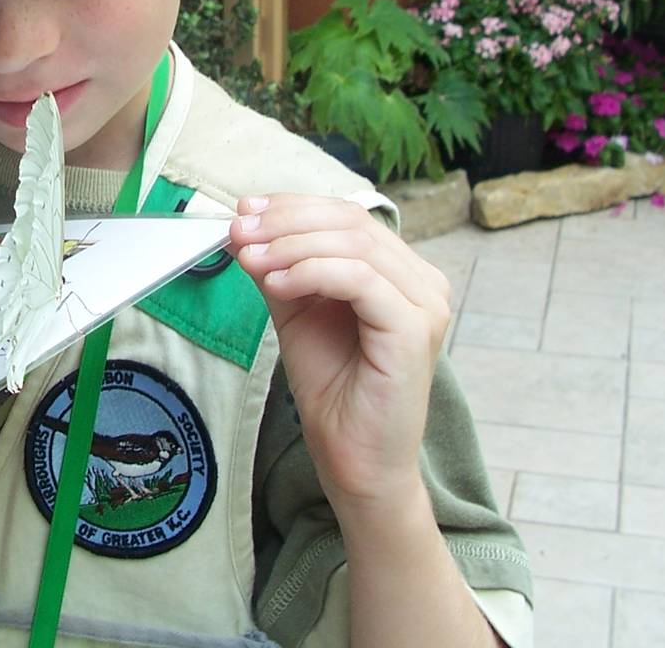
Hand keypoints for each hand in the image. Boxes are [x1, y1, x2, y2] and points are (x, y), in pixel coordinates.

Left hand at [227, 193, 450, 509]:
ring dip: (291, 245)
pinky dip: (312, 272)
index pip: (346, 215)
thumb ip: (280, 266)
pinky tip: (278, 283)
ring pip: (354, 245)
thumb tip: (247, 224)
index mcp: (399, 271)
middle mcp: (422, 281)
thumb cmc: (333, 387)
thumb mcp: (296, 311)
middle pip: (350, 222)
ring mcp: (425, 304)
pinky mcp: (415, 329)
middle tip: (240, 231)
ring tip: (251, 258)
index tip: (244, 211)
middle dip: (285, 222)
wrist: (353, 458)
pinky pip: (360, 279)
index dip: (292, 206)